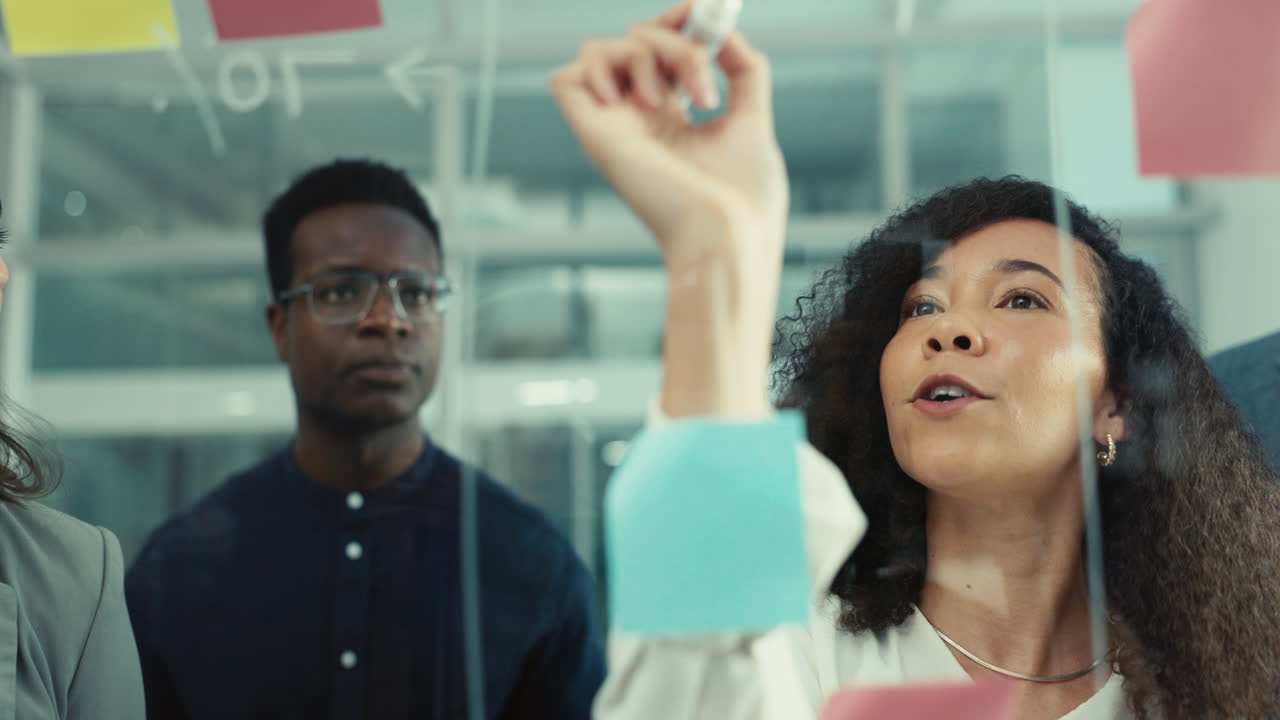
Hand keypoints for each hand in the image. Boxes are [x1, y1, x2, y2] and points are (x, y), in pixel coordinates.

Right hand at [549, 2, 787, 267]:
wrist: (727, 232)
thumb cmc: (742, 197)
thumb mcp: (753, 118)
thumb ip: (744, 71)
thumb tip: (725, 32)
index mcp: (673, 117)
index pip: (659, 48)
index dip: (676, 22)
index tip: (704, 10)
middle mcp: (639, 118)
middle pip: (638, 39)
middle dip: (678, 43)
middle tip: (703, 87)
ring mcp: (615, 125)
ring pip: (604, 48)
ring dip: (647, 55)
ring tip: (673, 101)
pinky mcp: (595, 134)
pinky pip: (567, 77)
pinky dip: (599, 69)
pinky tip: (632, 100)